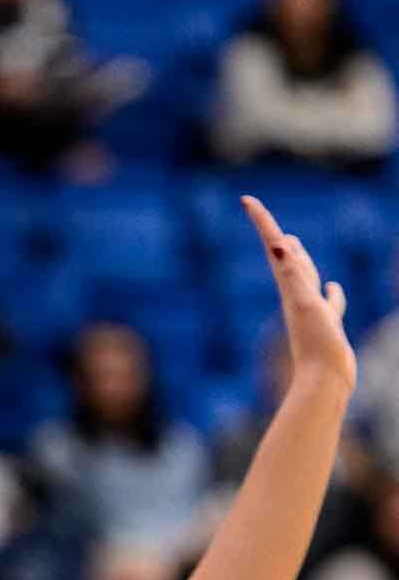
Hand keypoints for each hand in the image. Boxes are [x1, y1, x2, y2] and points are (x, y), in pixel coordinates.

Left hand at [241, 196, 355, 391]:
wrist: (324, 380)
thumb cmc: (316, 344)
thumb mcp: (305, 302)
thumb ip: (294, 272)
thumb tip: (280, 243)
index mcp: (289, 285)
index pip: (274, 244)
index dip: (262, 220)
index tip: (246, 199)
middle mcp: (295, 294)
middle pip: (283, 256)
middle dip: (273, 233)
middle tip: (259, 215)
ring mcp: (310, 309)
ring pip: (303, 275)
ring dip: (299, 257)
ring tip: (293, 243)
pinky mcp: (325, 324)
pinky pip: (329, 301)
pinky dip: (332, 292)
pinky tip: (333, 287)